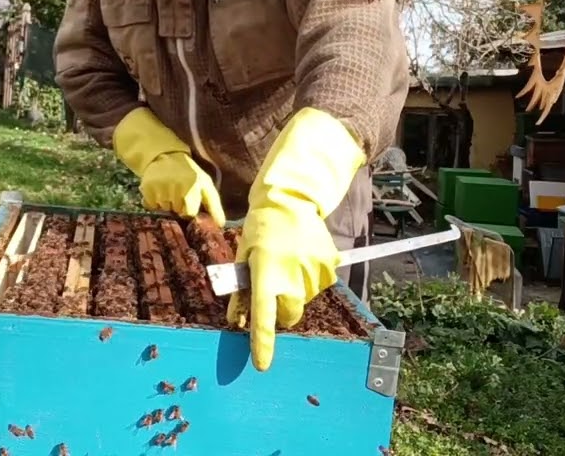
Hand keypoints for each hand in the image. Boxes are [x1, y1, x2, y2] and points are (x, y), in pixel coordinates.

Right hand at [138, 151, 225, 225]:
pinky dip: (153, 201)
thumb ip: (214, 206)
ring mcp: (163, 187)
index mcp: (196, 184)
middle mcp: (179, 185)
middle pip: (177, 211)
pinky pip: (151, 205)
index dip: (189, 209)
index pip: (190, 212)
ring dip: (166, 203)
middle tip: (177, 192)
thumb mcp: (205, 185)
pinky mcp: (148, 188)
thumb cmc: (189, 174)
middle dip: (177, 206)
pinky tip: (157, 190)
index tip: (187, 201)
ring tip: (167, 188)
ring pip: (164, 209)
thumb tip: (221, 225)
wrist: (165, 155)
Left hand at [224, 107, 365, 370]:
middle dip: (280, 311)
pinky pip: (316, 286)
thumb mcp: (244, 255)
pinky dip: (307, 279)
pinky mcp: (329, 267)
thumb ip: (240, 289)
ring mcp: (314, 273)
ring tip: (287, 262)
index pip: (264, 316)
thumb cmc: (261, 228)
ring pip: (303, 300)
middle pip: (289, 316)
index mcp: (266, 272)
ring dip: (294, 291)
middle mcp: (292, 276)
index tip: (262, 364)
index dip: (262, 342)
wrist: (292, 200)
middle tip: (273, 290)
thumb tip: (235, 320)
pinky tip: (300, 257)